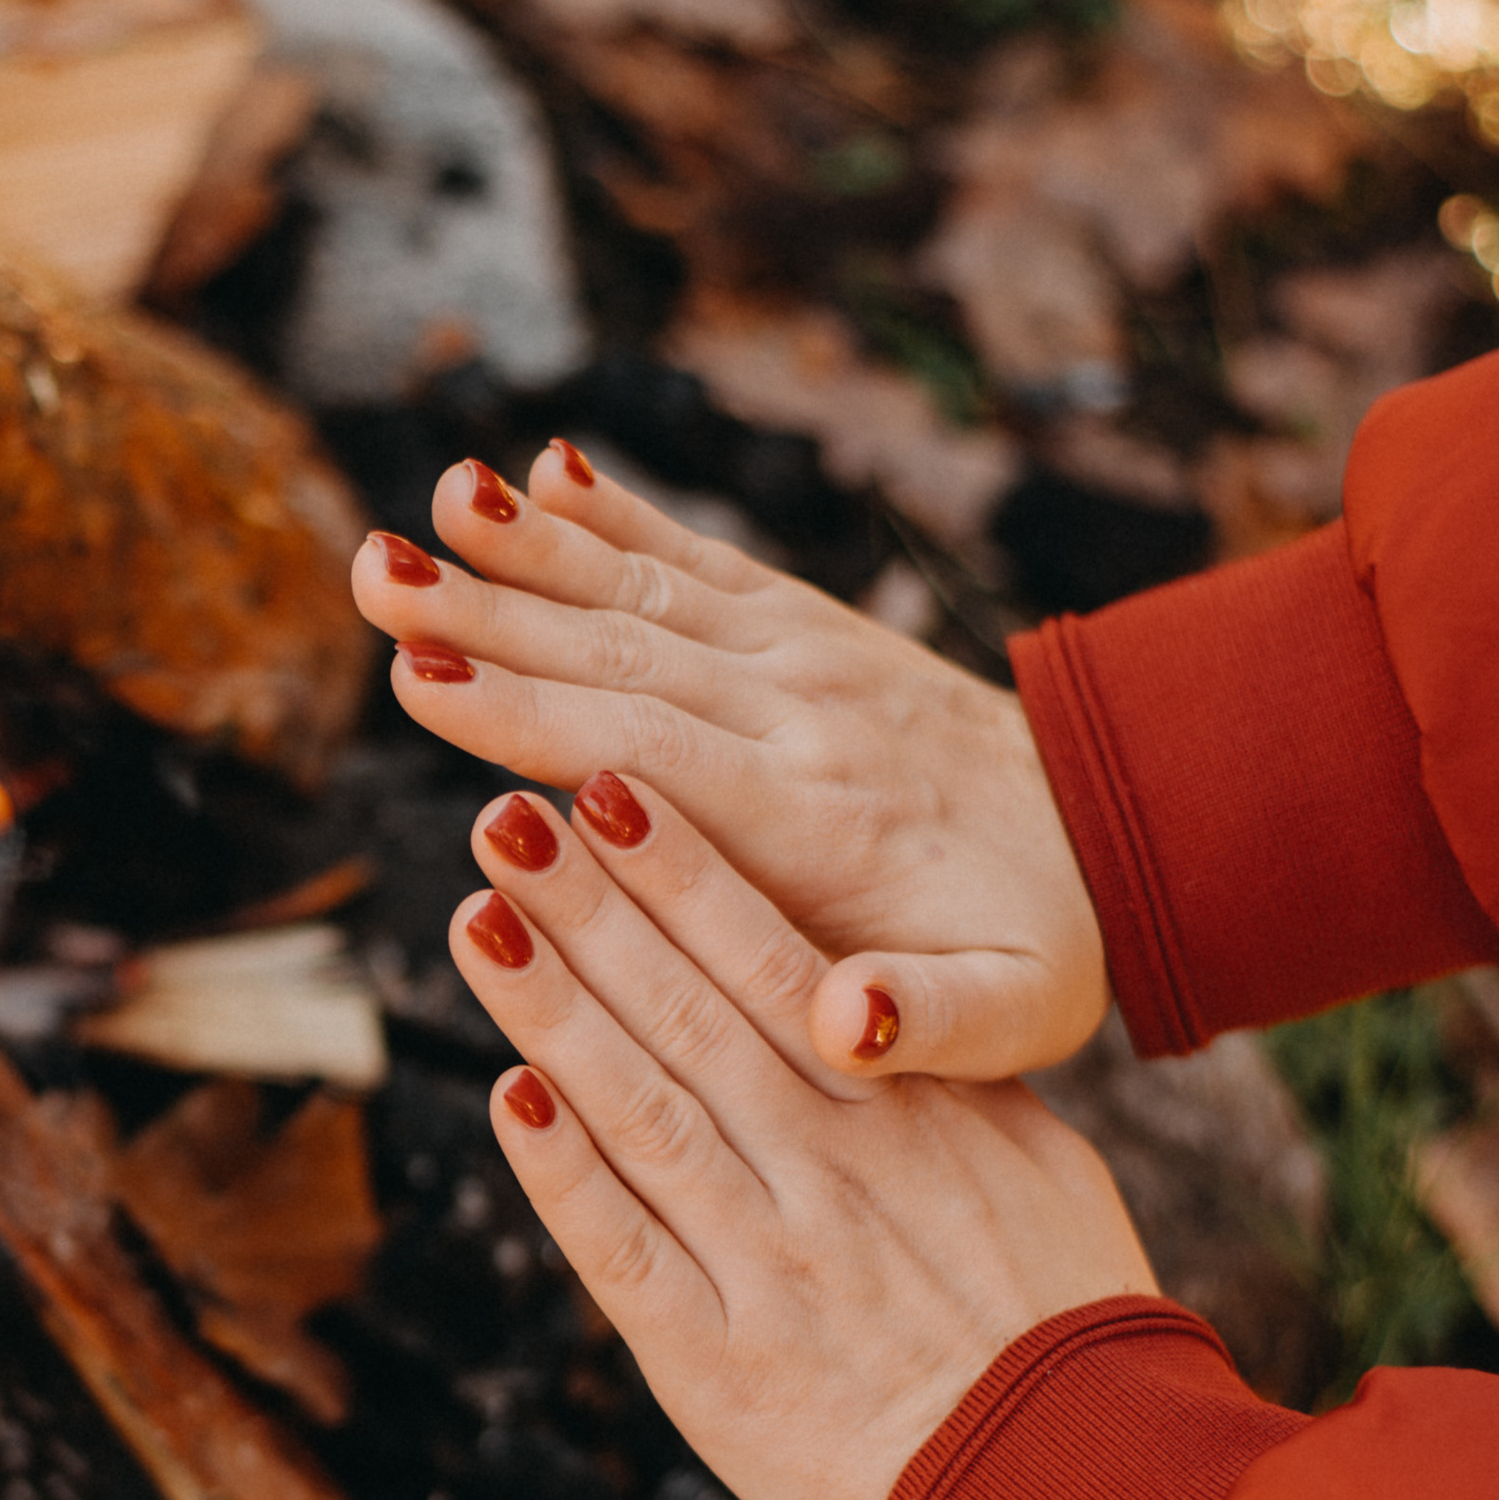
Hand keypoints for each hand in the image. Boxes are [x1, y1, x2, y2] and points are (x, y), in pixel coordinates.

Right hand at [353, 446, 1108, 1081]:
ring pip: (642, 595)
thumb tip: (844, 1027)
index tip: (421, 684)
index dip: (531, 718)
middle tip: (370, 574)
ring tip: (422, 505)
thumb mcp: (1011, 1016)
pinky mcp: (803, 628)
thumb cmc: (1039, 951)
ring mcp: (801, 658)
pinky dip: (615, 517)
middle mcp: (800, 716)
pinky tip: (536, 472)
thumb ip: (927, 1021)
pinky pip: (698, 562)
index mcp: (817, 822)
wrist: (1128, 831)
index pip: (649, 759)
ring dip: (523, 552)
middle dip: (488, 616)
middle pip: (620, 656)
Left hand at [444, 773, 1153, 1499]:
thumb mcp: (1040, 1178)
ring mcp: (765, 1265)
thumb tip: (876, 1010)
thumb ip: (947, 1094)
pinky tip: (506, 1095)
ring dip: (550, 1010)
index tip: (610, 787)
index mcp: (914, 1114)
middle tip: (503, 820)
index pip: (777, 963)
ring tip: (477, 921)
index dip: (684, 871)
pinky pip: (618, 1250)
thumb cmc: (1069, 1332)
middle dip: (588, 908)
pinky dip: (558, 1171)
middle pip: (687, 1012)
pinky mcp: (713, 1365)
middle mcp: (831, 1172)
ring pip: (636, 1108)